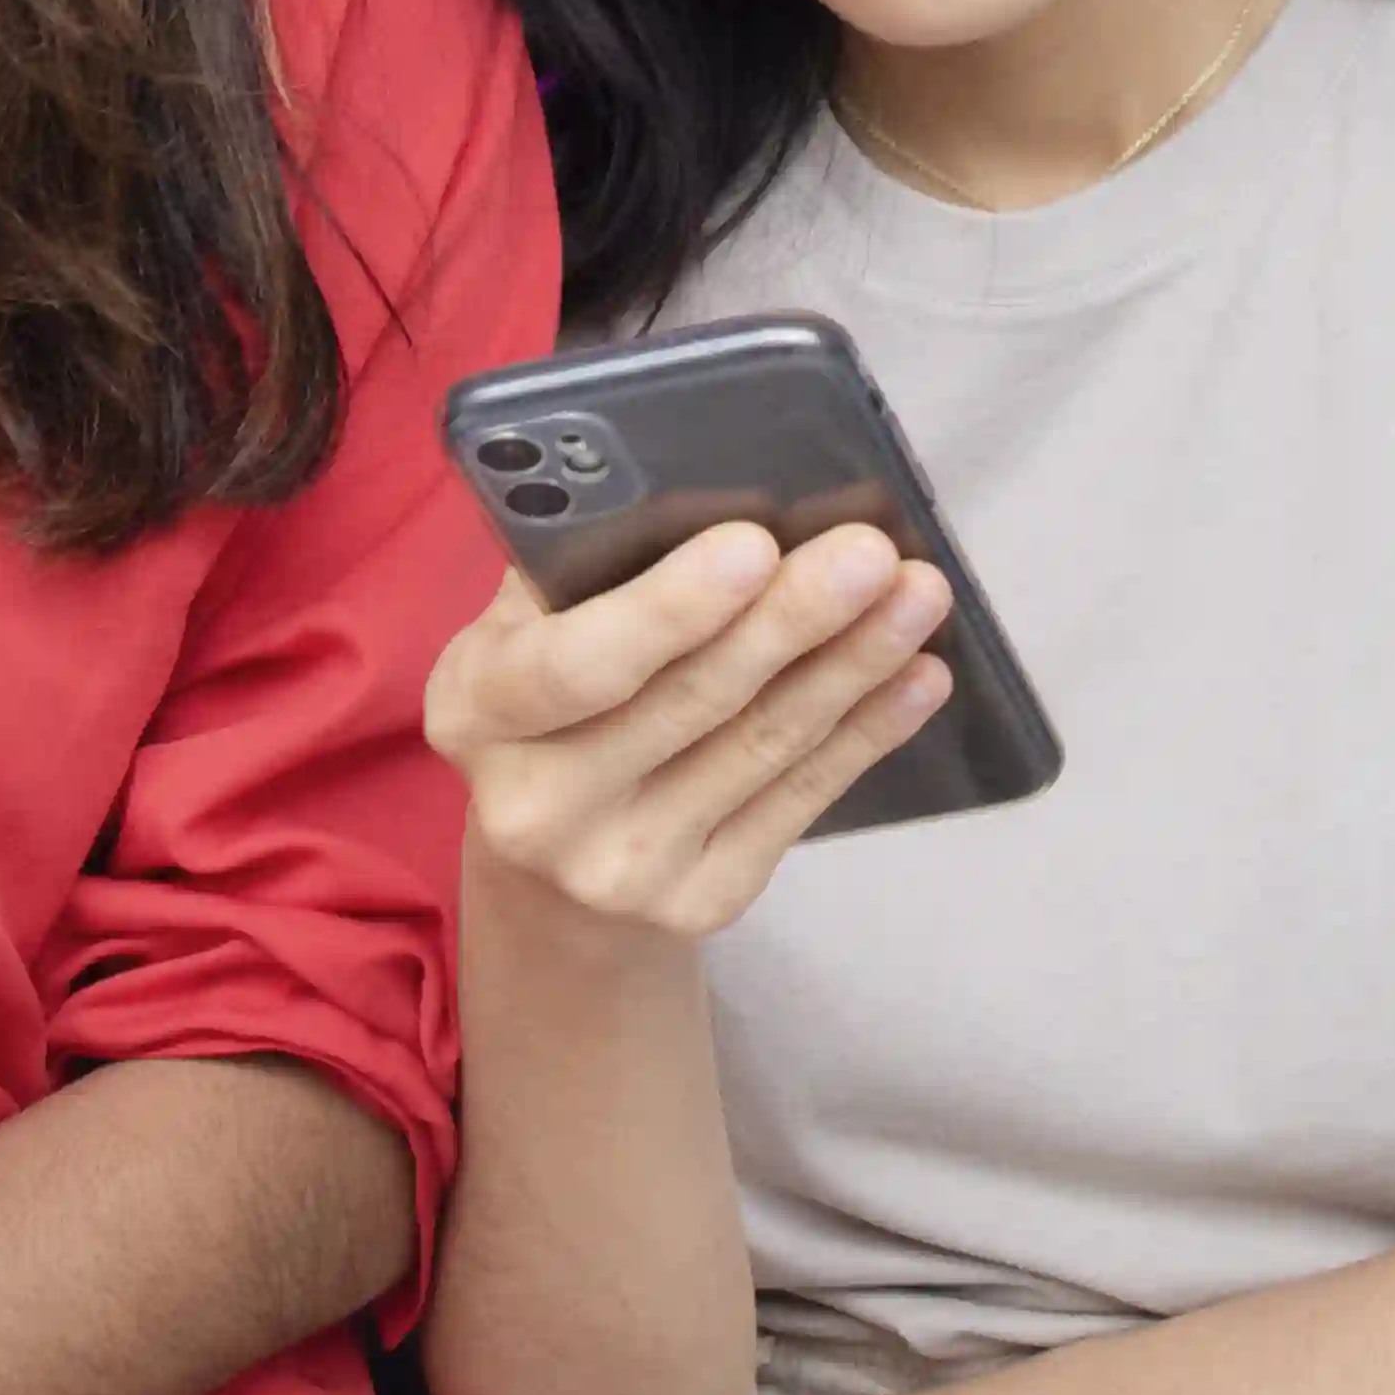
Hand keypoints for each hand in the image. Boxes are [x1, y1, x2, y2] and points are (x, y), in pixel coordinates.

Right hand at [430, 520, 953, 941]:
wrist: (552, 868)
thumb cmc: (552, 695)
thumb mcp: (526, 629)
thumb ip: (587, 569)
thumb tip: (711, 491)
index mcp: (476, 712)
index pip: (573, 666)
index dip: (668, 610)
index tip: (754, 544)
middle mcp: (537, 806)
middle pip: (690, 702)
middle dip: (794, 619)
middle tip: (871, 551)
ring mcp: (620, 868)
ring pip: (762, 748)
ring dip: (853, 666)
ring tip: (917, 597)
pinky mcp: (699, 903)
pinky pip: (799, 803)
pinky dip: (866, 733)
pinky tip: (915, 677)